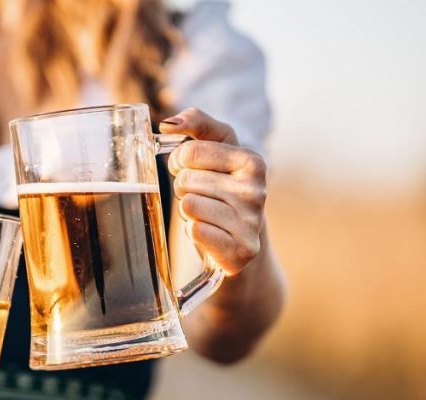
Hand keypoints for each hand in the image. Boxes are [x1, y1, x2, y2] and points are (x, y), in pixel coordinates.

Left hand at [159, 108, 266, 275]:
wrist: (240, 241)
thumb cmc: (222, 188)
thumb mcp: (216, 149)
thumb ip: (196, 123)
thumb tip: (168, 124)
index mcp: (252, 162)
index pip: (189, 153)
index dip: (180, 163)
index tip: (191, 171)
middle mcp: (257, 191)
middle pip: (186, 181)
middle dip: (184, 190)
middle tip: (202, 197)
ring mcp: (250, 223)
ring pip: (189, 205)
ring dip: (188, 212)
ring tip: (206, 215)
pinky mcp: (240, 251)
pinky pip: (195, 231)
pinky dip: (194, 232)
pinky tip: (210, 233)